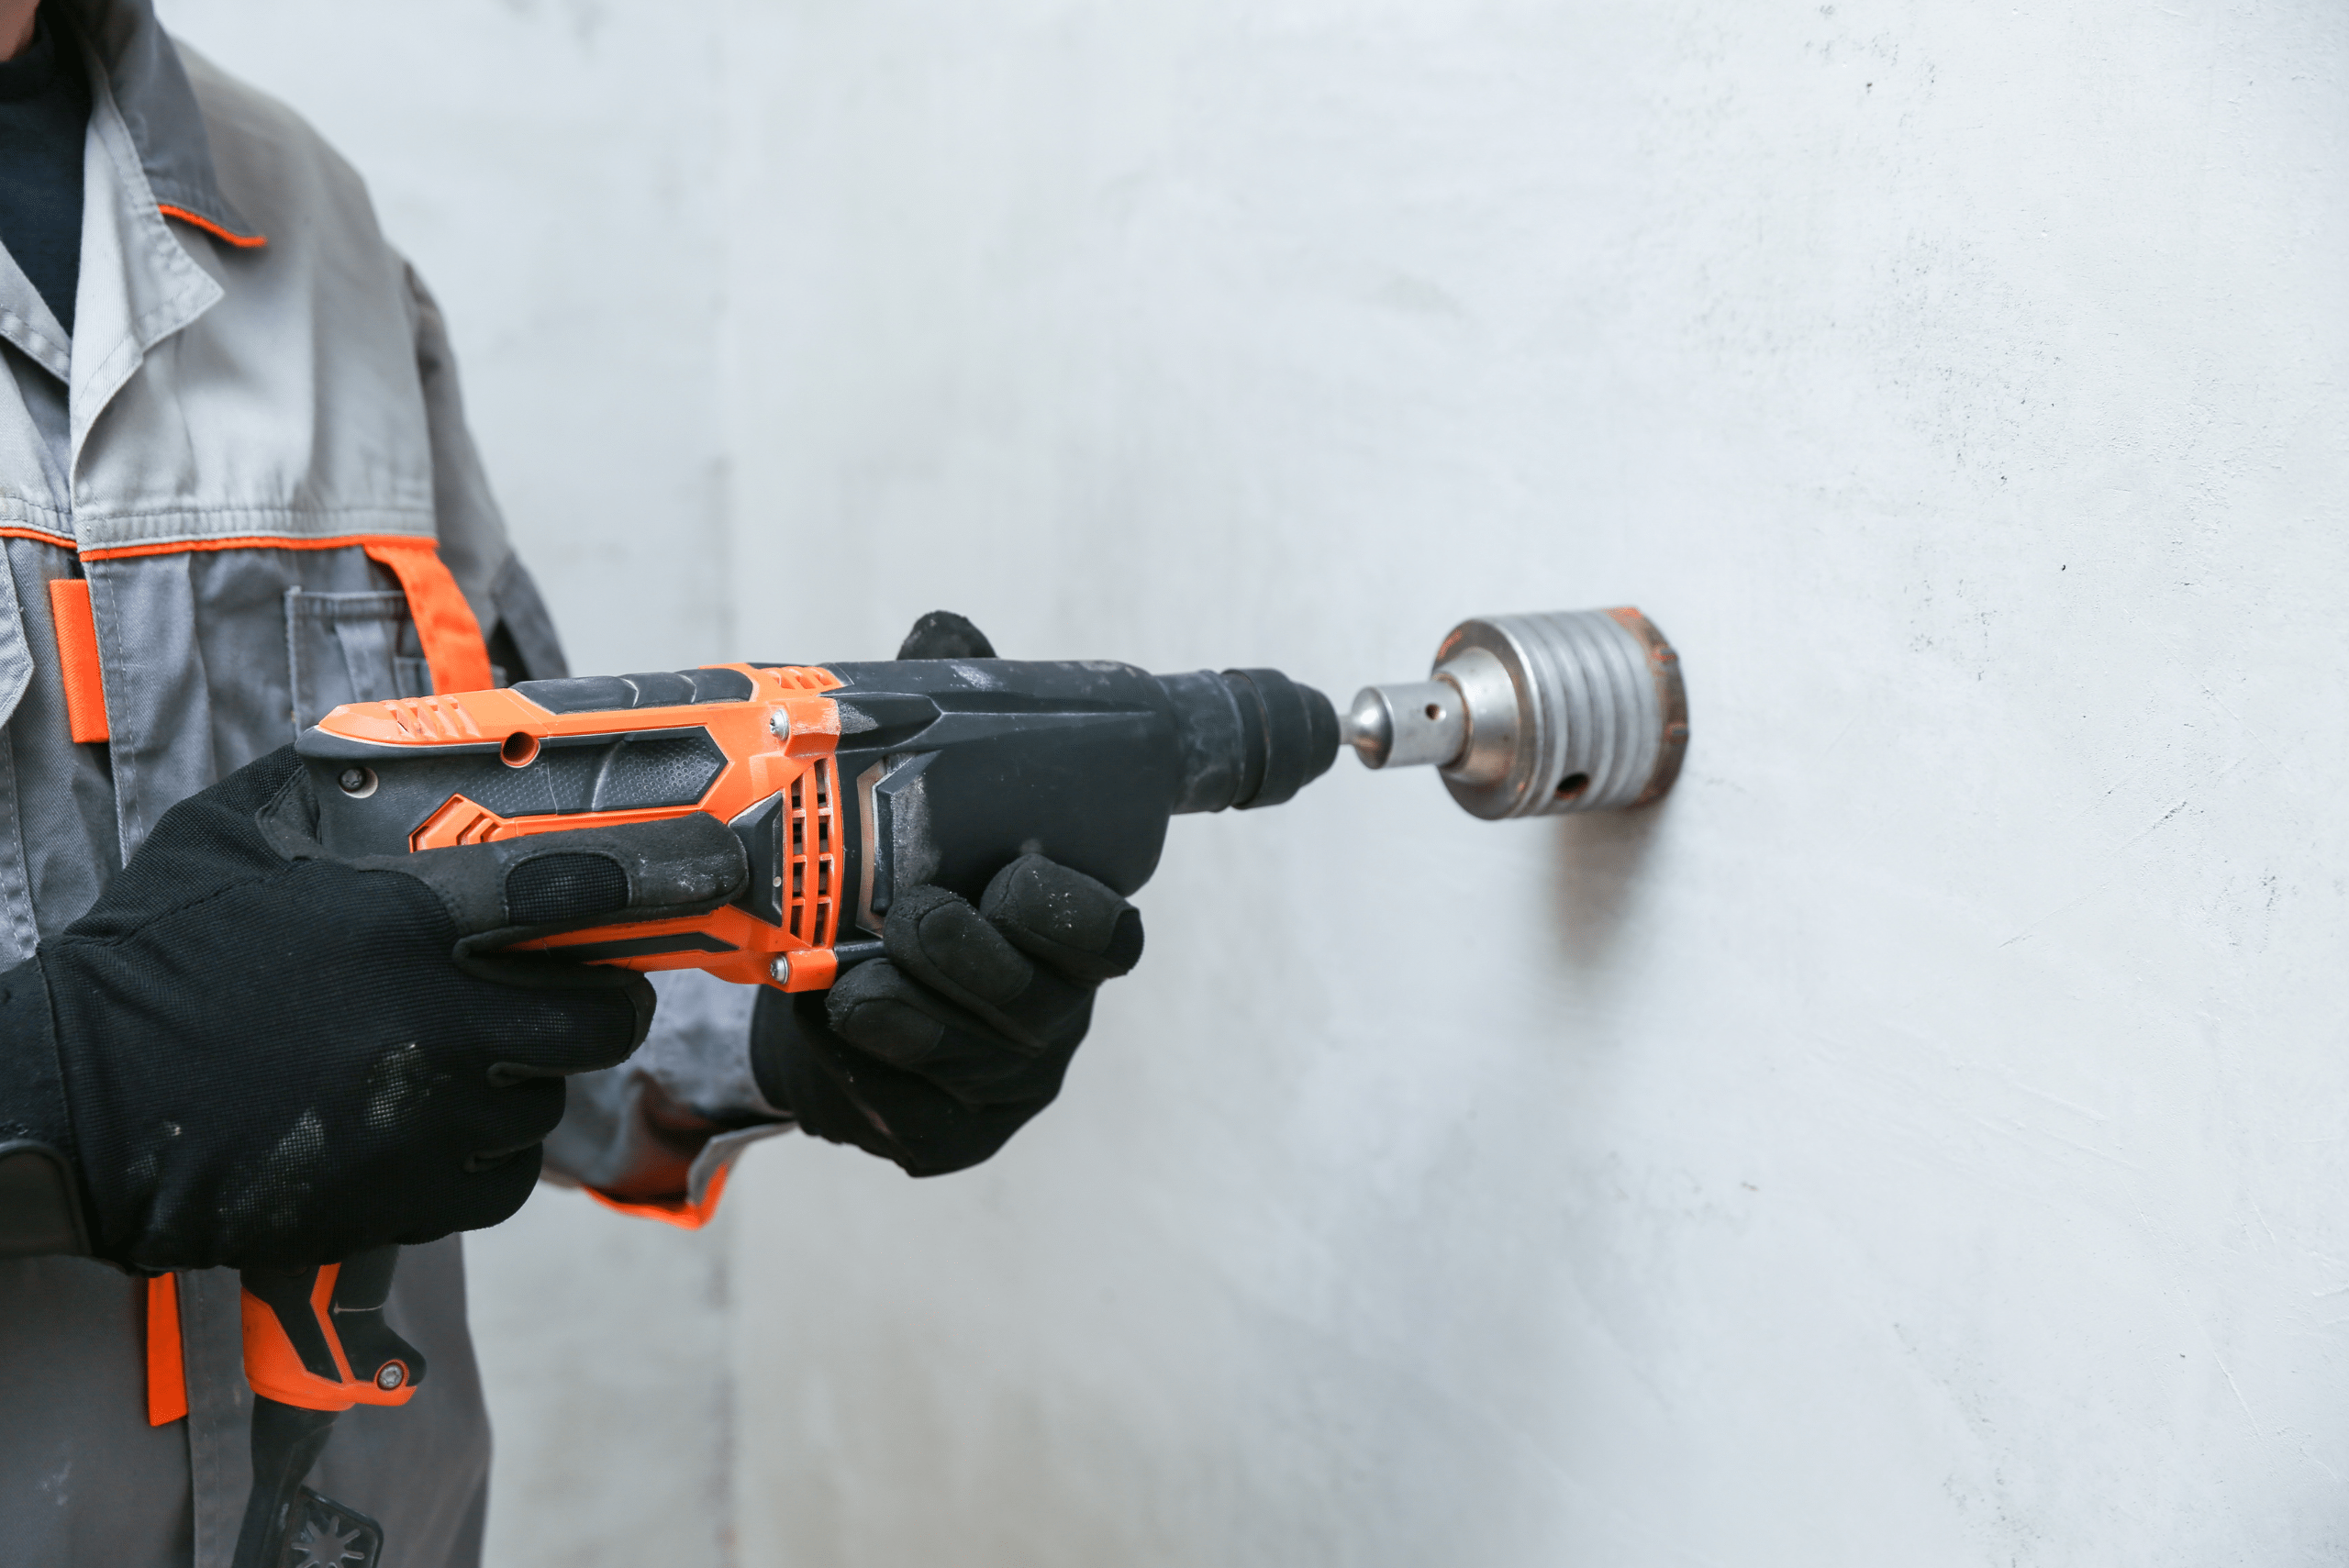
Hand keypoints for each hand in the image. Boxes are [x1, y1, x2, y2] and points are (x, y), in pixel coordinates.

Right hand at [14, 747, 744, 1270]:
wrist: (74, 1107)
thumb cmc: (151, 963)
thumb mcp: (231, 837)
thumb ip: (323, 786)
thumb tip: (388, 748)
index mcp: (400, 921)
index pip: (570, 889)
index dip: (655, 878)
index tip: (708, 868)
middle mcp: (436, 1020)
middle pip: (602, 1016)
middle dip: (605, 999)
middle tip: (575, 986)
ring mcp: (428, 1120)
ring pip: (548, 1100)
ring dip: (528, 1077)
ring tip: (465, 1055)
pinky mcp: (406, 1200)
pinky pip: (501, 1181)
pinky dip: (486, 1156)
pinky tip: (436, 1125)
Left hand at [750, 856, 1141, 1175]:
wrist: (846, 1016)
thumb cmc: (901, 923)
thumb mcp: (932, 863)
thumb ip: (941, 831)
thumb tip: (887, 753)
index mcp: (1070, 944)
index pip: (1108, 936)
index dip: (1067, 911)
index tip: (1011, 876)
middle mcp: (1055, 1017)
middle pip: (1034, 1002)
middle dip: (964, 955)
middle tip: (913, 918)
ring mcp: (1008, 1085)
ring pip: (966, 1059)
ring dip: (904, 1014)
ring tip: (853, 986)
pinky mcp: (953, 1137)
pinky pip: (907, 1105)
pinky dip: (857, 1059)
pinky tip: (832, 1022)